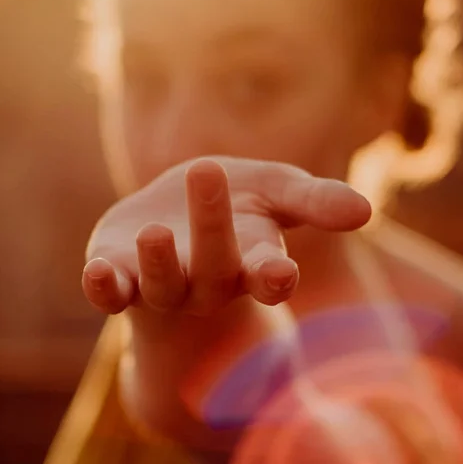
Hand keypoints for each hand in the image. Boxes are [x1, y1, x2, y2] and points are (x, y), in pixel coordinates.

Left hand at [81, 157, 371, 316]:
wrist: (172, 218)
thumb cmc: (238, 206)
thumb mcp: (278, 193)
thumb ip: (317, 201)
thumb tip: (365, 211)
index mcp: (254, 261)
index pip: (270, 275)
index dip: (274, 276)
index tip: (280, 272)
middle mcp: (210, 282)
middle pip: (215, 268)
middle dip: (213, 228)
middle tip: (207, 170)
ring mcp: (163, 286)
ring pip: (164, 286)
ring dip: (160, 265)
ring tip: (154, 233)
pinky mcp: (120, 281)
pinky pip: (111, 294)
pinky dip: (104, 286)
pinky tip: (97, 271)